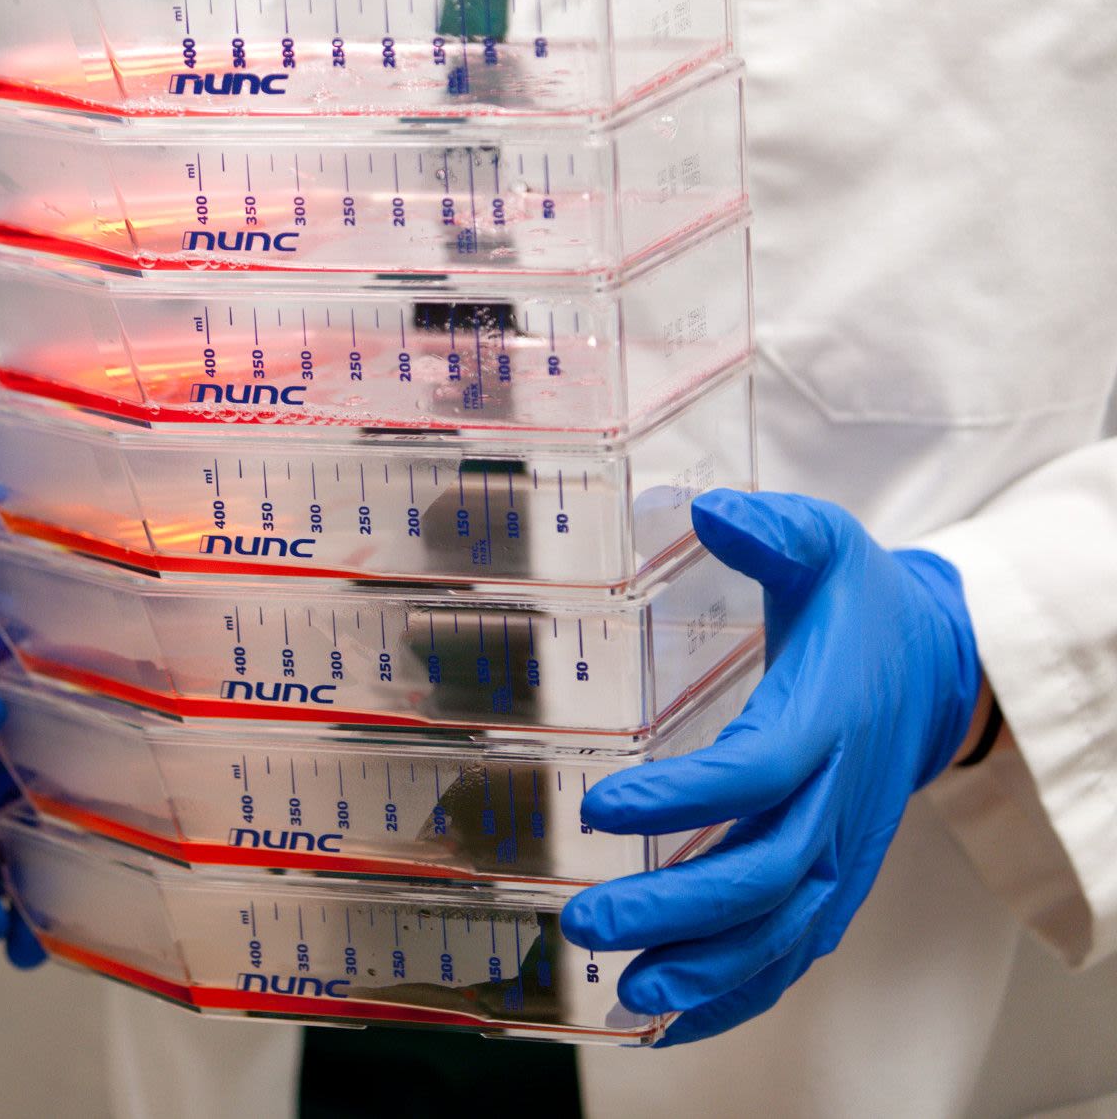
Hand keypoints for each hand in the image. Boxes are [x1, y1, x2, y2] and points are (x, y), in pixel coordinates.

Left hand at [560, 489, 981, 1043]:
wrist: (939, 667)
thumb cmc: (860, 605)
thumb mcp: (824, 543)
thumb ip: (772, 529)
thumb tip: (710, 509)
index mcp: (827, 714)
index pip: (760, 770)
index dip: (686, 796)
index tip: (605, 806)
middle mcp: (840, 796)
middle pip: (764, 871)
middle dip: (677, 908)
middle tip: (587, 921)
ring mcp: (842, 849)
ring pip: (782, 930)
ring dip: (706, 971)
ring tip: (627, 991)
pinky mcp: (835, 880)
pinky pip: (795, 952)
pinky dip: (740, 994)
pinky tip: (672, 1018)